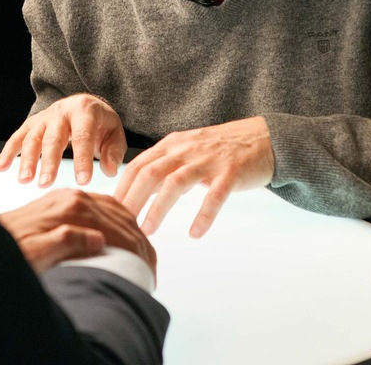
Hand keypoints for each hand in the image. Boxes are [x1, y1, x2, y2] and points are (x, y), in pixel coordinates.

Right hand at [0, 94, 125, 186]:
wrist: (83, 104)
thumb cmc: (100, 124)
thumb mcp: (114, 132)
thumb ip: (113, 152)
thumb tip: (109, 170)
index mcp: (84, 111)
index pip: (83, 136)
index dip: (82, 159)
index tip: (82, 182)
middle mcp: (61, 111)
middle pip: (53, 138)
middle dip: (49, 163)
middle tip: (45, 184)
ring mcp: (44, 117)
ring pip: (33, 138)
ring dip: (27, 160)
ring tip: (25, 180)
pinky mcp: (32, 123)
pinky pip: (17, 137)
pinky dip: (8, 152)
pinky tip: (1, 168)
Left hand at [0, 189, 156, 274]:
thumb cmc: (10, 251)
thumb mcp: (37, 253)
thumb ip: (67, 242)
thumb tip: (98, 240)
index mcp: (71, 208)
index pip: (117, 227)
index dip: (136, 249)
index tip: (148, 269)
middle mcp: (73, 197)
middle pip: (120, 216)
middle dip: (140, 241)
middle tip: (152, 266)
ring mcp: (69, 196)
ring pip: (114, 208)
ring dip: (131, 230)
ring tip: (143, 253)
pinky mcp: (64, 200)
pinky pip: (101, 205)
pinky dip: (118, 219)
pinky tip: (122, 234)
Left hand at [114, 116, 274, 237]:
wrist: (263, 137)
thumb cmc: (220, 149)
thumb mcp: (187, 151)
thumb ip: (164, 167)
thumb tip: (136, 191)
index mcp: (172, 145)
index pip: (138, 165)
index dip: (121, 188)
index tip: (107, 210)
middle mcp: (186, 150)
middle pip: (150, 173)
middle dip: (131, 199)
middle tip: (119, 224)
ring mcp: (209, 160)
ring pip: (176, 182)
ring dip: (158, 208)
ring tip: (147, 230)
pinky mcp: (232, 171)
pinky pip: (215, 195)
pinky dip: (203, 215)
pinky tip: (195, 233)